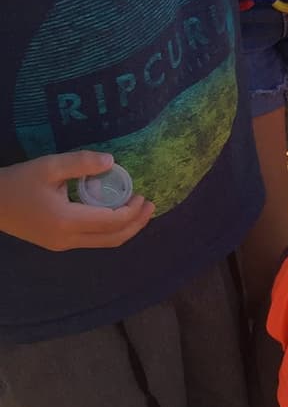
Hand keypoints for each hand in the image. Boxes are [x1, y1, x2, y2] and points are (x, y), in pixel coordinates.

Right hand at [0, 154, 152, 251]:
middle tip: (150, 206)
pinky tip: (115, 214)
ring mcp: (63, 245)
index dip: (132, 211)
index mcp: (66, 221)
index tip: (143, 195)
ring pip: (104, 243)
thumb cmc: (18, 182)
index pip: (111, 222)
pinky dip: (109, 229)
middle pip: (113, 239)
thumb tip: (112, 161)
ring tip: (139, 211)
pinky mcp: (58, 244)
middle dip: (136, 224)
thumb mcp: (49, 166)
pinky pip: (92, 240)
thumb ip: (81, 163)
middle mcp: (67, 239)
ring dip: (124, 228)